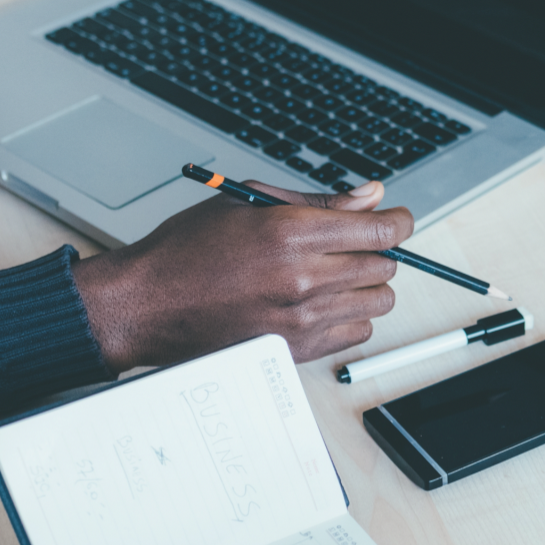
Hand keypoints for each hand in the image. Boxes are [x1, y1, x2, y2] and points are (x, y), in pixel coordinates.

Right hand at [71, 180, 410, 370]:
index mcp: (289, 233)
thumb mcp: (249, 205)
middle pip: (384, 266)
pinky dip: (351, 316)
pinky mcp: (297, 349)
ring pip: (377, 302)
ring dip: (365, 285)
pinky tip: (323, 302)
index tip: (397, 220)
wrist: (147, 304)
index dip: (397, 222)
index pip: (379, 230)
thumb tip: (371, 196)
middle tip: (352, 245)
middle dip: (376, 251)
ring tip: (333, 275)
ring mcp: (301, 318)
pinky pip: (358, 332)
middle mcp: (301, 278)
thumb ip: (318, 202)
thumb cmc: (189, 250)